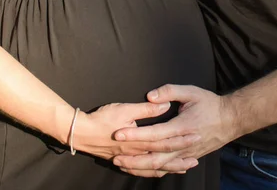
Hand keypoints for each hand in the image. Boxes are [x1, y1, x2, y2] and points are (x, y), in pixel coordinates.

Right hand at [73, 102, 201, 164]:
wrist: (80, 133)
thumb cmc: (102, 119)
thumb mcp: (125, 109)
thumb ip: (146, 109)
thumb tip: (164, 104)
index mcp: (139, 140)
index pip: (165, 141)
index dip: (181, 140)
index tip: (196, 137)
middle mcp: (136, 153)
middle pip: (163, 158)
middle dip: (180, 159)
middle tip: (196, 160)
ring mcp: (130, 159)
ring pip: (154, 168)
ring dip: (170, 168)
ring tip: (184, 168)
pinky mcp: (123, 160)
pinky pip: (142, 171)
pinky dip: (153, 172)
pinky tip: (160, 172)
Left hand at [112, 85, 242, 176]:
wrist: (231, 119)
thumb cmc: (210, 103)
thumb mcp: (191, 91)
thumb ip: (169, 91)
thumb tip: (150, 96)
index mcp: (182, 126)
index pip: (155, 133)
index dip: (136, 134)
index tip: (119, 133)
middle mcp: (184, 143)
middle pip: (155, 156)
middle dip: (134, 158)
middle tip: (115, 157)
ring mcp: (187, 153)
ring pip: (161, 166)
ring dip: (141, 168)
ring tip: (123, 166)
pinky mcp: (189, 157)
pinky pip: (170, 168)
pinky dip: (155, 171)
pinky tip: (143, 172)